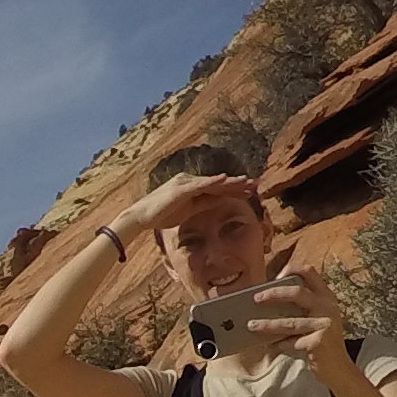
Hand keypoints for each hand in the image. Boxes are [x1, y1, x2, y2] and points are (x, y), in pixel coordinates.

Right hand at [113, 174, 241, 241]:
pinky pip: (200, 184)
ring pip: (212, 182)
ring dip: (229, 182)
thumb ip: (204, 203)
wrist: (140, 216)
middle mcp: (189, 180)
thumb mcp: (188, 210)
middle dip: (237, 184)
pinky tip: (225, 180)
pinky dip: (213, 182)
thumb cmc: (161, 215)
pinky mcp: (180, 188)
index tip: (250, 191)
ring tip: (246, 181)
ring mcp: (185, 183)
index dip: (234, 189)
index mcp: (192, 186)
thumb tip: (221, 201)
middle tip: (255, 183)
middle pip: (217, 182)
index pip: (216, 187)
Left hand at [241, 264, 349, 363]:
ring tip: (252, 325)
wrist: (338, 367)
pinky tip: (271, 346)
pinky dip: (279, 345)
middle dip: (274, 294)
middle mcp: (327, 307)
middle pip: (297, 293)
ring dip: (267, 325)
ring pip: (289, 322)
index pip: (311, 273)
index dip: (293, 269)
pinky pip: (291, 342)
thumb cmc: (322, 341)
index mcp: (326, 297)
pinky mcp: (318, 342)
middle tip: (256, 298)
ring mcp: (324, 324)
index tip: (276, 275)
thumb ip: (303, 307)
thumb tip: (269, 300)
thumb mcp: (318, 318)